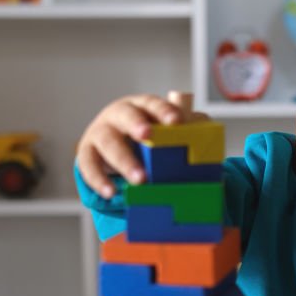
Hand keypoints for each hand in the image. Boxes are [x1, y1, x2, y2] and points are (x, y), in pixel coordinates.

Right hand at [76, 93, 208, 197]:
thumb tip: (207, 137)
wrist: (110, 143)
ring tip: (140, 179)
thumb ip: (182, 132)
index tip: (176, 121)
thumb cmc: (144, 138)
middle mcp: (117, 115)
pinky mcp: (87, 152)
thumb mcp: (161, 131)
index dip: (163, 110)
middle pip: (126, 116)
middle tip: (148, 135)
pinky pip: (88, 166)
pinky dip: (99, 180)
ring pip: (108, 143)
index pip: (152, 103)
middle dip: (137, 125)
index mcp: (140, 106)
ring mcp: (99, 132)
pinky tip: (111, 193)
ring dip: (124, 161)